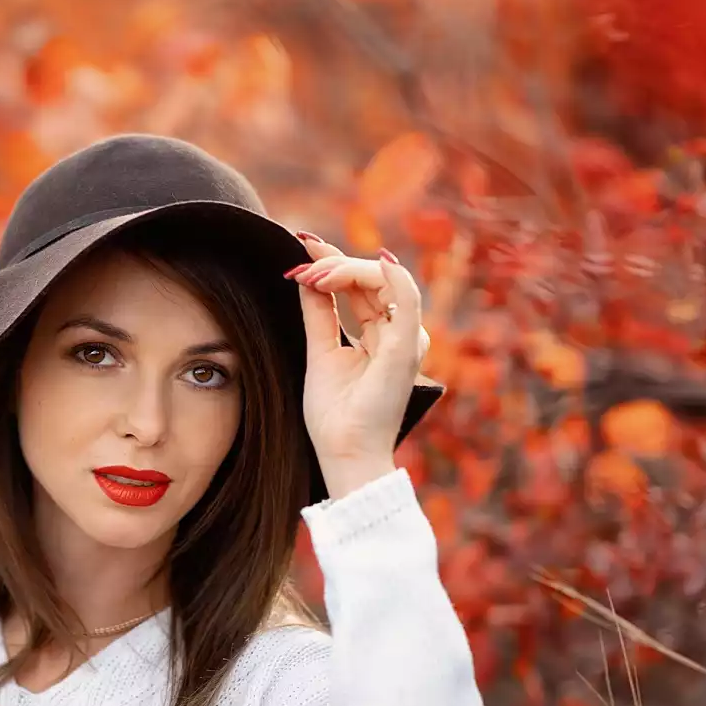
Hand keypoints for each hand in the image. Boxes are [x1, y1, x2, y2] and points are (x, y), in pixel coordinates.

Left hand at [286, 236, 429, 491]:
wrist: (344, 452)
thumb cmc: (335, 414)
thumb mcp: (319, 351)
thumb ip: (319, 313)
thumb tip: (306, 276)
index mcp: (381, 335)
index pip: (361, 285)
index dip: (332, 264)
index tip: (299, 253)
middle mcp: (399, 334)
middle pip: (373, 278)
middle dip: (334, 264)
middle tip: (301, 267)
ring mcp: (406, 340)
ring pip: (386, 280)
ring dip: (347, 269)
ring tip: (314, 274)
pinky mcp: (406, 348)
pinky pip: (406, 300)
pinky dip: (393, 275)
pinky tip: (377, 259)